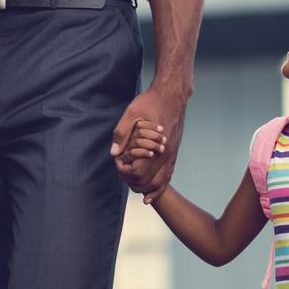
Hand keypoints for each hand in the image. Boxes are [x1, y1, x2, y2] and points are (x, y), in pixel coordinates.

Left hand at [110, 87, 186, 203]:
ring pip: (161, 183)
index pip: (137, 172)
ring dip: (147, 189)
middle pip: (148, 182)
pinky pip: (168, 176)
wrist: (172, 96)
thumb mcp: (132, 113)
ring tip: (136, 191)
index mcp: (154, 145)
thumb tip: (114, 152)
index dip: (125, 171)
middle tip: (122, 174)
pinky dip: (159, 187)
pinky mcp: (174, 153)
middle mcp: (165, 154)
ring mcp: (172, 155)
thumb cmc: (151, 102)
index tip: (118, 163)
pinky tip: (151, 193)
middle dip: (132, 182)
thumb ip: (122, 133)